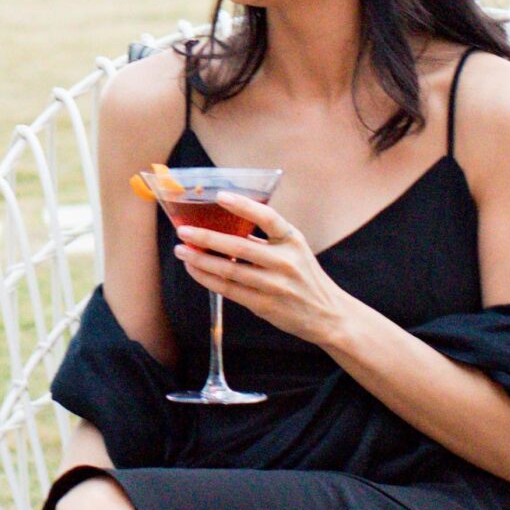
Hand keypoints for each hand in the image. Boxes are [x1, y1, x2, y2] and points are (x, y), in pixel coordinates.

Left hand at [174, 194, 354, 347]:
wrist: (327, 314)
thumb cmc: (303, 277)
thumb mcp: (294, 251)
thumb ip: (265, 240)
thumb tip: (222, 226)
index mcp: (293, 240)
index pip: (268, 217)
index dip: (243, 205)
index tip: (219, 195)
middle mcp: (285, 261)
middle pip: (239, 246)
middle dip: (206, 237)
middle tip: (183, 230)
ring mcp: (275, 285)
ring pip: (229, 270)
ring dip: (200, 259)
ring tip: (182, 250)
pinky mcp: (264, 305)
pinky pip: (228, 290)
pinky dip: (207, 278)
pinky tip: (194, 269)